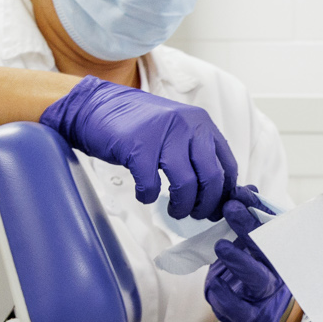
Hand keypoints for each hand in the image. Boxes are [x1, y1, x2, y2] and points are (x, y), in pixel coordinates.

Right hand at [40, 75, 240, 220]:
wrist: (95, 107)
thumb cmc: (137, 126)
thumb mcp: (176, 132)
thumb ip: (197, 153)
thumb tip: (216, 193)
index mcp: (201, 124)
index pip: (227, 165)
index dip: (225, 194)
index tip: (217, 209)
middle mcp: (188, 126)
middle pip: (211, 177)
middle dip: (207, 204)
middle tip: (197, 215)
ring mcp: (163, 134)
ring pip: (186, 184)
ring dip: (182, 206)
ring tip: (175, 212)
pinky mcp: (138, 146)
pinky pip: (152, 184)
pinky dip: (149, 196)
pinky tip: (145, 195)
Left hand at [205, 192, 294, 321]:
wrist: (258, 315)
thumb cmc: (254, 273)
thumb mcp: (250, 245)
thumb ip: (248, 220)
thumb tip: (247, 189)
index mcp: (278, 253)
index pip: (272, 227)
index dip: (257, 209)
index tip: (240, 192)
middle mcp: (275, 272)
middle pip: (267, 249)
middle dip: (250, 227)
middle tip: (231, 208)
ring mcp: (264, 295)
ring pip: (257, 278)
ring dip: (240, 261)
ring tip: (221, 246)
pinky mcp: (249, 316)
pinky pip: (238, 307)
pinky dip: (225, 295)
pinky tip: (214, 283)